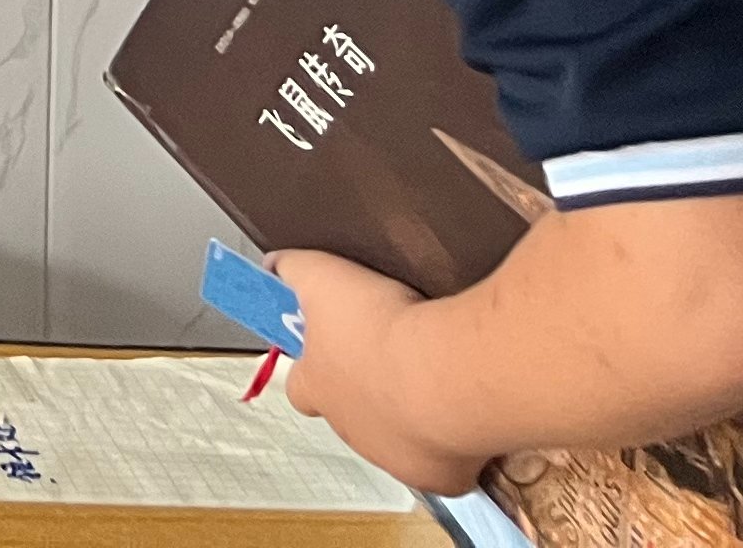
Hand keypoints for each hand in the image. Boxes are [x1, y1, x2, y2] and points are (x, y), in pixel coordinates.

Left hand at [278, 248, 495, 498]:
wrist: (440, 372)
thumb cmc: (380, 325)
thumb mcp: (322, 277)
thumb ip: (294, 271)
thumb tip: (275, 266)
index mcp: (319, 386)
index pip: (301, 387)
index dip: (316, 370)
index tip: (337, 351)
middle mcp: (350, 428)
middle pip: (351, 415)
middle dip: (370, 394)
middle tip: (400, 362)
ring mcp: (392, 457)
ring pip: (396, 442)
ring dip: (411, 418)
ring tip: (437, 382)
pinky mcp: (436, 477)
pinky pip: (442, 465)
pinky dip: (453, 447)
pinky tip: (467, 415)